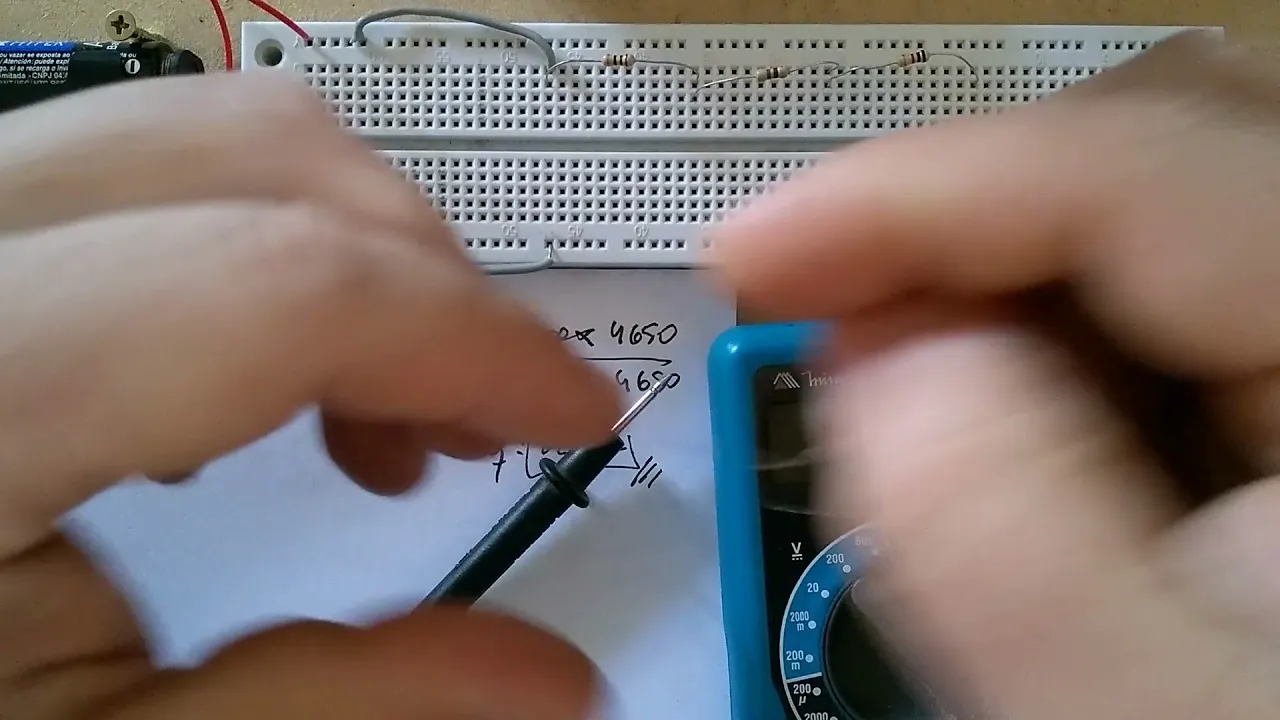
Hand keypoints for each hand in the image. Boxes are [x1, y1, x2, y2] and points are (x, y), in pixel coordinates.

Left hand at [0, 73, 620, 718]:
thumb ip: (344, 711)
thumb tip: (552, 682)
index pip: (277, 292)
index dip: (473, 342)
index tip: (565, 413)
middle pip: (249, 154)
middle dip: (422, 277)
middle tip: (471, 419)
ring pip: (193, 134)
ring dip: (340, 253)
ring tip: (367, 411)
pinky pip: (125, 170)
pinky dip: (245, 249)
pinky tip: (236, 384)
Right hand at [713, 31, 1279, 719]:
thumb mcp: (1131, 702)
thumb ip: (994, 524)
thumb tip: (872, 354)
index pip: (1125, 171)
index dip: (906, 194)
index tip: (752, 259)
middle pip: (1143, 150)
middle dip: (951, 224)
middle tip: (816, 305)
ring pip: (1146, 217)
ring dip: (990, 281)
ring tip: (892, 376)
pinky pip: (1155, 301)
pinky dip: (1042, 336)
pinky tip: (992, 415)